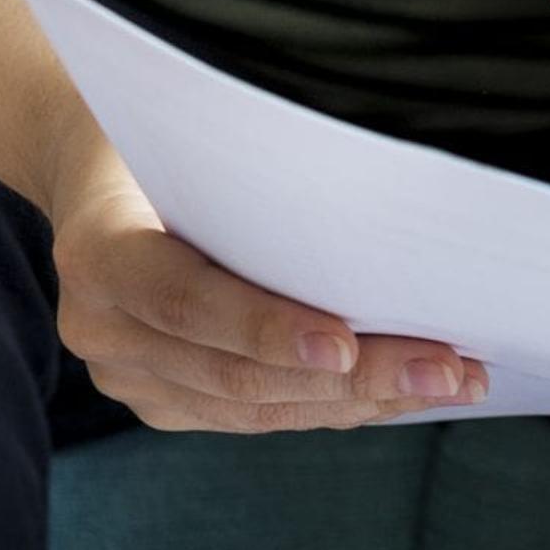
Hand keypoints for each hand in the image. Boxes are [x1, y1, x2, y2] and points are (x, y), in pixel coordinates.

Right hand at [46, 152, 486, 433]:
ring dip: (362, 400)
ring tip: (452, 383)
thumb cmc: (182, 138)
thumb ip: (261, 179)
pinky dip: (335, 407)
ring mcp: (127, 374)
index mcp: (97, 252)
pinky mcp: (162, 400)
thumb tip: (388, 201)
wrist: (107, 171)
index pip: (185, 301)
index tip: (346, 345)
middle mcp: (98, 326)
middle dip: (353, 376)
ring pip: (255, 407)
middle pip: (234, 371)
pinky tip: (403, 392)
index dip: (265, 328)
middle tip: (448, 369)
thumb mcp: (206, 134)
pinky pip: (256, 416)